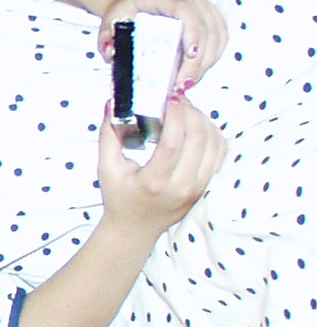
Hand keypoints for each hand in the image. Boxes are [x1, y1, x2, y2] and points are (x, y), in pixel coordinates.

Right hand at [97, 96, 225, 239]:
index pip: (173, 143)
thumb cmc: (119, 197)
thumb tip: (113, 104)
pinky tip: (198, 126)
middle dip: (191, 112)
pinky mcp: (208, 186)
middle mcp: (181, 186)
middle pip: (198, 140)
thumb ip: (109, 135)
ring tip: (187, 110)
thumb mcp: (106, 168)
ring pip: (215, 144)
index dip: (176, 116)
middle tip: (178, 99)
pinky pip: (220, 153)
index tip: (170, 98)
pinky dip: (213, 134)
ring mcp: (198, 187)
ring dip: (204, 121)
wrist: (136, 228)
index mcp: (154, 182)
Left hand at [98, 0, 227, 90]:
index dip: (192, 32)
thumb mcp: (109, 24)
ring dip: (206, 62)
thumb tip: (112, 54)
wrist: (135, 4)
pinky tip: (196, 72)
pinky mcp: (210, 16)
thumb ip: (107, 39)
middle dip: (198, 60)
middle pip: (204, 27)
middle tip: (183, 84)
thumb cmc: (125, 14)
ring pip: (217, 35)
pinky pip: (220, 39)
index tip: (191, 55)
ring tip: (187, 82)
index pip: (184, 9)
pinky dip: (212, 58)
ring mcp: (202, 5)